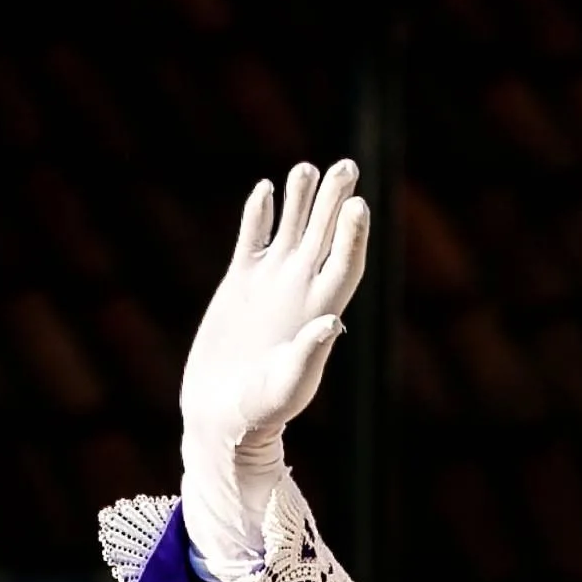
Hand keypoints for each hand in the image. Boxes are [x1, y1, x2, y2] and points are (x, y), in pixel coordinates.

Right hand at [180, 160, 369, 579]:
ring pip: (291, 231)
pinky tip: (265, 189)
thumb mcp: (286, 386)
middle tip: (349, 165)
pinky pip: (252, 241)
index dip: (353, 234)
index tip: (359, 204)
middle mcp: (300, 292)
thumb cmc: (259, 411)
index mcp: (319, 312)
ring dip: (301, 201)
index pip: (345, 263)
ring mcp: (271, 285)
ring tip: (309, 167)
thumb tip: (334, 322)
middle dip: (336, 202)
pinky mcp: (239, 285)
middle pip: (325, 236)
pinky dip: (258, 215)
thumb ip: (309, 355)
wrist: (222, 417)